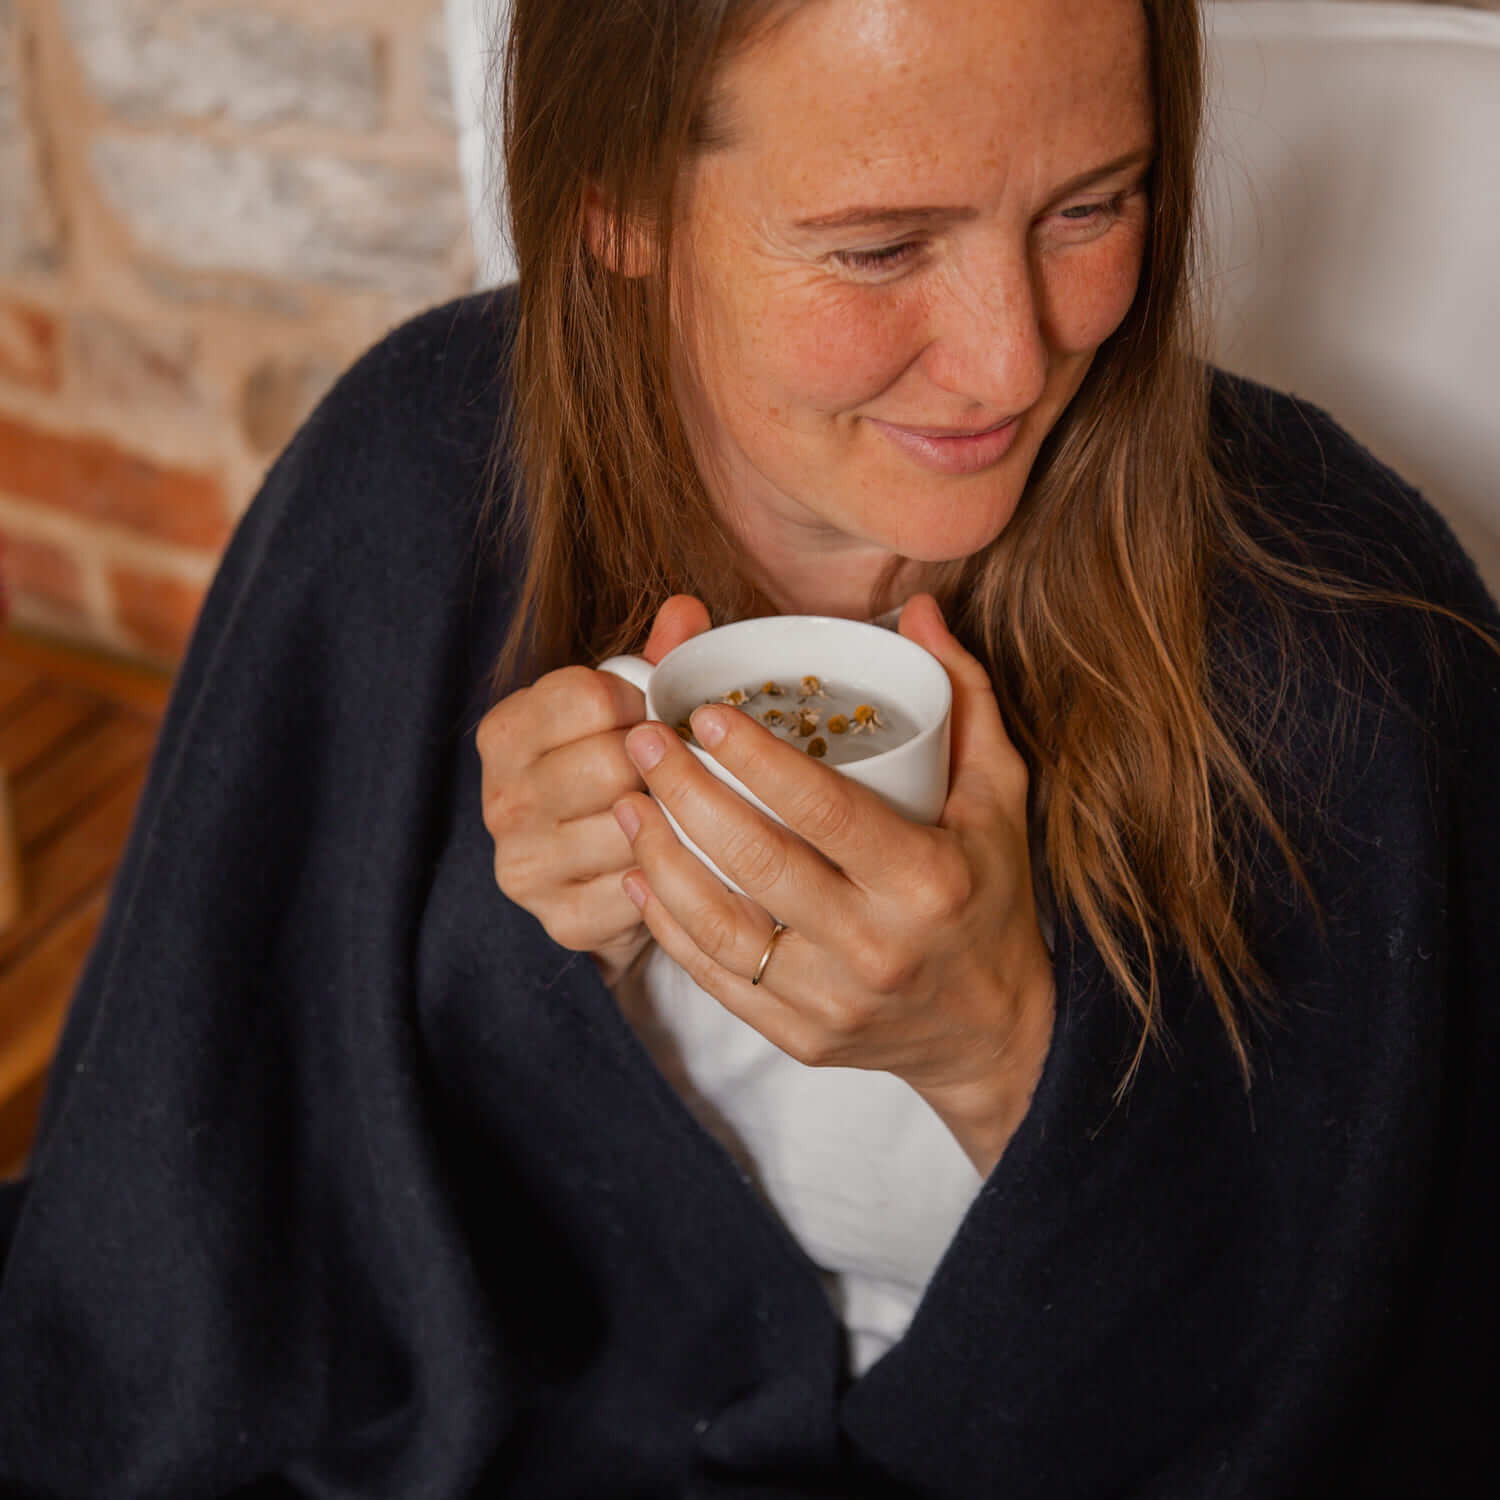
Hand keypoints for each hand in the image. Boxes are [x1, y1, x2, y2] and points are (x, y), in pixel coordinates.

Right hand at [477, 595, 710, 985]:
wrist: (594, 880)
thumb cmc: (612, 774)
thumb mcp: (625, 709)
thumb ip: (655, 657)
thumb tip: (687, 610)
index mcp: (505, 732)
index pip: (589, 695)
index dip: (640, 702)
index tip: (650, 717)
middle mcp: (501, 800)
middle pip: (614, 761)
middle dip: (660, 763)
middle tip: (675, 771)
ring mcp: (525, 865)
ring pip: (632, 825)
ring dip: (672, 818)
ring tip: (679, 813)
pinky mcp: (562, 920)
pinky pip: (644, 886)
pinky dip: (673, 870)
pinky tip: (674, 859)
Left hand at [610, 595, 1055, 1174]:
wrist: (995, 1030)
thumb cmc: (991, 893)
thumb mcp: (1001, 794)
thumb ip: (964, 697)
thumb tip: (916, 609)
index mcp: (928, 881)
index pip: (824, 809)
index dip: (756, 758)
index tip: (706, 712)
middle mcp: (877, 947)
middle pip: (756, 862)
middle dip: (686, 792)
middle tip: (645, 740)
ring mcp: (832, 1001)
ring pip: (719, 926)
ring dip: (660, 857)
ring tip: (628, 800)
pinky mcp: (799, 1036)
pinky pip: (714, 977)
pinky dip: (667, 923)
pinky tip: (640, 873)